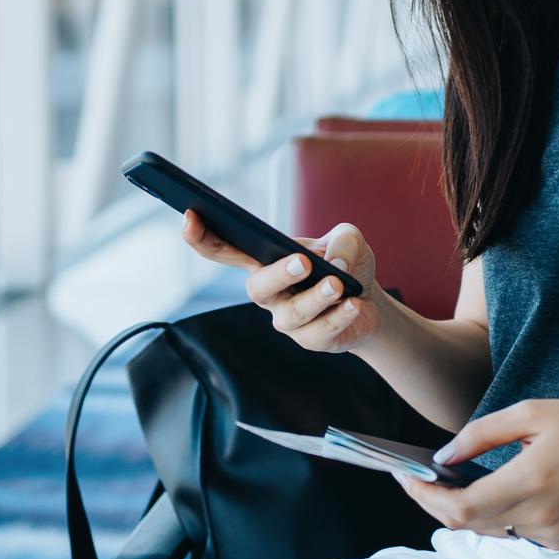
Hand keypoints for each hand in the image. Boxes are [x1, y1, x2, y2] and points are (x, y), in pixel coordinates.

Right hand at [181, 212, 387, 353]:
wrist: (369, 301)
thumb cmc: (345, 264)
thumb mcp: (348, 239)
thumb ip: (343, 240)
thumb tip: (337, 262)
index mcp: (264, 261)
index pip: (224, 250)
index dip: (202, 237)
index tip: (189, 218)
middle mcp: (269, 293)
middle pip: (257, 287)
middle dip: (278, 274)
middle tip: (304, 262)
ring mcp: (287, 320)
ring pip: (293, 314)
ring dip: (316, 298)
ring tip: (338, 284)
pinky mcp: (311, 341)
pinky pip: (320, 332)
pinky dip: (339, 316)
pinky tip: (354, 304)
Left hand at [393, 400, 558, 551]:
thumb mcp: (531, 412)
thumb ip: (481, 433)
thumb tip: (443, 456)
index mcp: (531, 481)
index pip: (461, 507)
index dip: (425, 496)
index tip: (404, 476)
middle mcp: (539, 516)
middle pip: (467, 523)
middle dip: (435, 501)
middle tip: (415, 477)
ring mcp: (550, 534)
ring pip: (487, 528)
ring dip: (464, 507)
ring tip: (448, 480)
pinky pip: (512, 530)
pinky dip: (496, 512)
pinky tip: (496, 488)